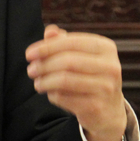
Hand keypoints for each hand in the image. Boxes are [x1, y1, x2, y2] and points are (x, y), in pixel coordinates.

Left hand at [25, 25, 127, 140]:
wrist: (108, 109)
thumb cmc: (88, 75)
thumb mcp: (78, 55)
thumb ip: (62, 41)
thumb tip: (49, 31)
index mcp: (105, 47)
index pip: (71, 42)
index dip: (47, 47)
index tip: (29, 54)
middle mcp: (110, 66)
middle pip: (67, 61)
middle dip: (43, 65)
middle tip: (30, 71)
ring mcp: (106, 87)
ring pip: (64, 80)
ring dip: (44, 81)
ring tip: (37, 83)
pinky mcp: (97, 106)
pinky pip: (65, 98)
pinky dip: (52, 95)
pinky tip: (51, 94)